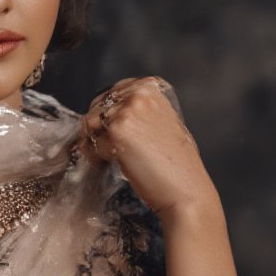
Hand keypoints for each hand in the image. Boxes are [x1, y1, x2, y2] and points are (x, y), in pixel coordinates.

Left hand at [81, 76, 216, 218]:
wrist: (184, 189)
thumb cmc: (177, 164)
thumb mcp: (161, 123)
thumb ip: (136, 114)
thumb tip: (103, 118)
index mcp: (151, 87)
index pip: (113, 93)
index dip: (106, 115)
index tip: (109, 131)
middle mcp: (139, 93)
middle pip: (97, 106)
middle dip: (97, 129)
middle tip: (108, 150)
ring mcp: (127, 110)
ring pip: (90, 124)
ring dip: (95, 143)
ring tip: (112, 158)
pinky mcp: (117, 130)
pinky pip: (92, 143)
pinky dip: (97, 157)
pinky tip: (116, 165)